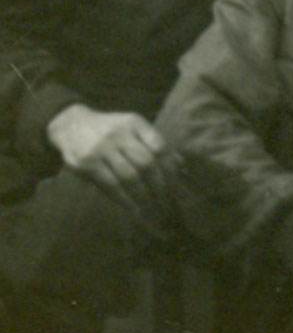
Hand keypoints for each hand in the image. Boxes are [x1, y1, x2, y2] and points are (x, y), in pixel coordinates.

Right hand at [47, 103, 170, 212]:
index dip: (170, 167)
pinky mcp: (88, 164)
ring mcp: (102, 148)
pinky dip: (126, 200)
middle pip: (146, 163)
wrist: (71, 125)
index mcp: (135, 123)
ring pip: (129, 177)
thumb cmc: (110, 130)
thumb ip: (154, 143)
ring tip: (152, 207)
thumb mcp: (132, 128)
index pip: (159, 146)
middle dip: (159, 184)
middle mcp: (120, 134)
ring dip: (143, 195)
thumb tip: (180, 164)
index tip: (176, 183)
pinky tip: (134, 209)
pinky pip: (111, 185)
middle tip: (165, 199)